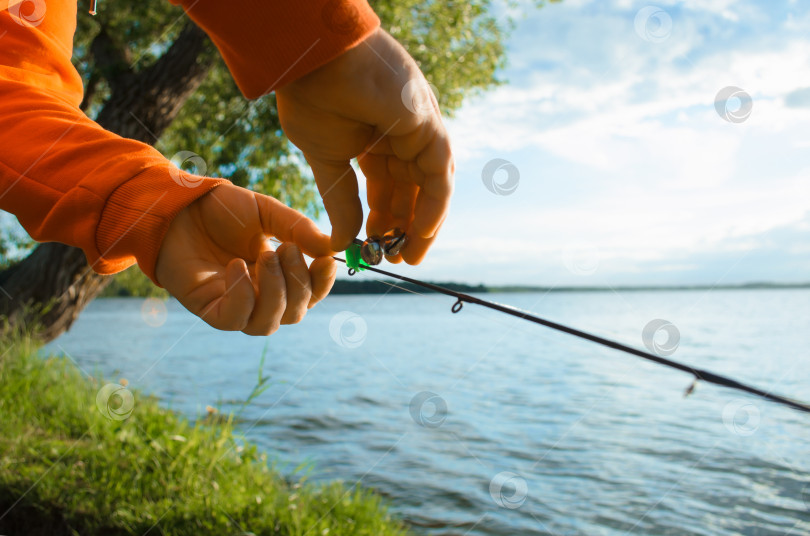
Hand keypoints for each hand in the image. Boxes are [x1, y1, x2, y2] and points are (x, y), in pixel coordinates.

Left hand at [155, 183, 336, 334]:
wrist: (178, 205)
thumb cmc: (221, 210)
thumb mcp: (267, 213)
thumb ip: (298, 229)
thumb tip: (332, 248)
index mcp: (280, 277)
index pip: (311, 294)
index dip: (323, 284)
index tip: (325, 260)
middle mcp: (260, 297)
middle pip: (294, 313)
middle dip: (297, 283)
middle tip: (285, 248)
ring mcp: (235, 306)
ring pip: (268, 323)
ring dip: (274, 292)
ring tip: (265, 255)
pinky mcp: (209, 309)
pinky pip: (235, 320)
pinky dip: (243, 296)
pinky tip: (236, 266)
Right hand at [275, 28, 453, 263]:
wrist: (314, 61)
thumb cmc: (313, 99)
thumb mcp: (326, 162)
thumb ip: (340, 201)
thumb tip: (343, 242)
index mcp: (373, 141)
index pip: (387, 188)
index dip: (384, 219)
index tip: (377, 247)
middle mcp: (400, 136)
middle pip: (412, 190)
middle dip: (406, 226)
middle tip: (399, 259)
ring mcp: (416, 130)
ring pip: (429, 185)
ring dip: (423, 222)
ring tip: (411, 254)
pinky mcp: (428, 125)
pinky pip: (438, 172)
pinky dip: (434, 204)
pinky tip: (422, 231)